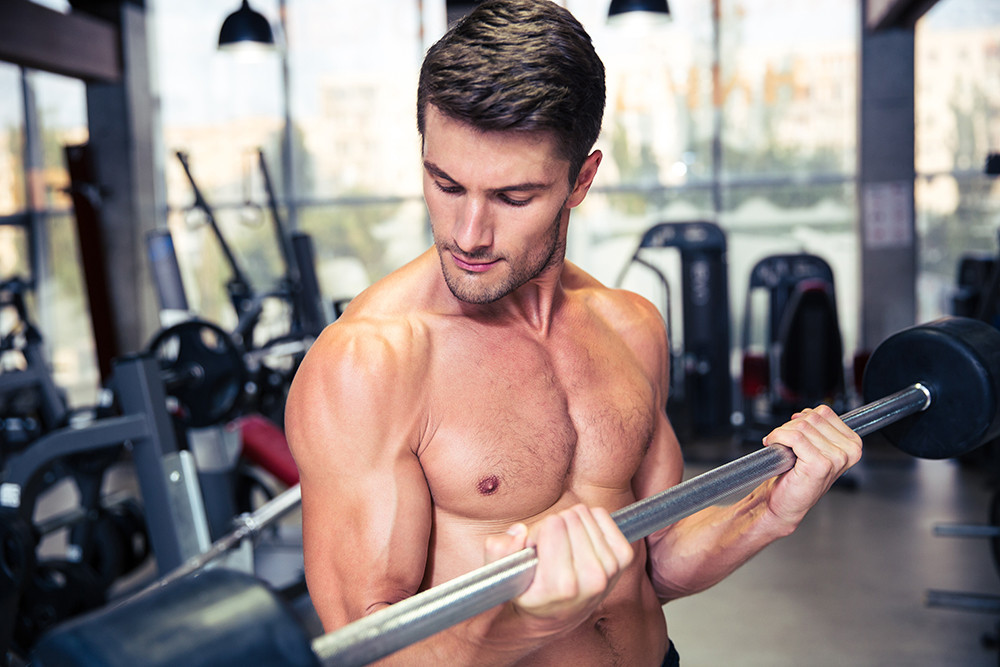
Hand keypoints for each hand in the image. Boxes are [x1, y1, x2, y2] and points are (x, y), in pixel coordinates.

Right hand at [484, 505, 633, 637]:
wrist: (556, 615)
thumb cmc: (529, 591)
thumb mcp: (503, 577)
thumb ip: (498, 552)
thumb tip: (520, 531)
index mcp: (562, 586)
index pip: (553, 525)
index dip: (537, 532)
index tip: (534, 550)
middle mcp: (591, 580)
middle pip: (570, 516)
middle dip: (554, 527)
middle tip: (549, 549)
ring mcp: (610, 570)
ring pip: (586, 514)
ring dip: (571, 524)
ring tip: (563, 547)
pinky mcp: (623, 559)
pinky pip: (604, 516)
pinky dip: (591, 520)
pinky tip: (581, 538)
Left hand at [762, 405, 862, 527]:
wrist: (782, 503)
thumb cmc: (796, 478)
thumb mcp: (815, 448)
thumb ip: (818, 428)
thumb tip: (808, 412)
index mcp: (852, 445)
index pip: (824, 412)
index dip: (803, 418)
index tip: (794, 431)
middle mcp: (847, 452)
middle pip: (812, 417)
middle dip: (791, 426)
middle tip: (783, 441)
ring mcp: (835, 459)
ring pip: (801, 426)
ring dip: (782, 433)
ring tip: (780, 447)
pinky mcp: (819, 465)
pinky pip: (794, 436)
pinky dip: (778, 437)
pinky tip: (774, 447)